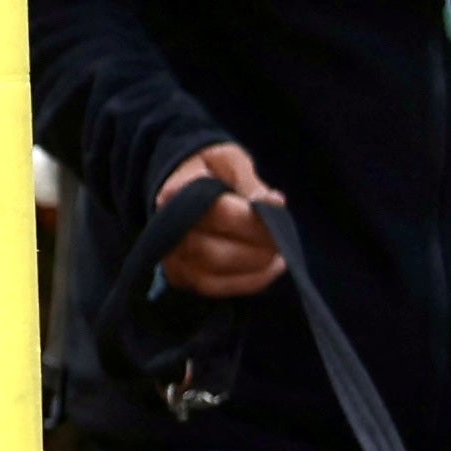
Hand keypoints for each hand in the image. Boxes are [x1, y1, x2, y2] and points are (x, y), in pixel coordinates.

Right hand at [153, 142, 291, 298]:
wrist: (180, 184)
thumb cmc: (209, 170)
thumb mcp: (230, 161)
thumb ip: (250, 182)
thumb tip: (274, 203)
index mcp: (177, 194)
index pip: (220, 214)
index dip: (254, 220)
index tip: (278, 212)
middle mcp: (168, 231)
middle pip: (217, 254)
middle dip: (258, 249)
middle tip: (283, 238)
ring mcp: (171, 258)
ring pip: (216, 277)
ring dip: (255, 269)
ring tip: (280, 255)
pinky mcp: (180, 276)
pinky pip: (215, 288)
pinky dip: (247, 282)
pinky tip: (269, 268)